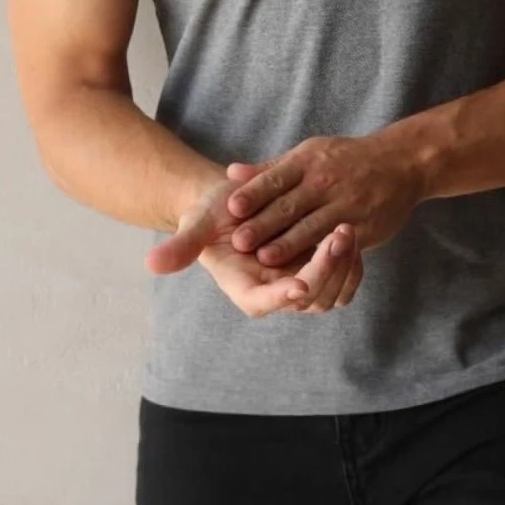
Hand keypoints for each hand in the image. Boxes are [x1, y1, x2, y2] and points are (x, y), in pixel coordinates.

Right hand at [145, 173, 361, 318]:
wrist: (238, 202)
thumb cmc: (212, 214)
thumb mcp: (195, 224)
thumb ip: (179, 247)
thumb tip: (150, 263)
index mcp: (246, 291)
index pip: (266, 303)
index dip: (283, 295)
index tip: (299, 283)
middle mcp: (276, 295)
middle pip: (310, 298)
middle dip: (326, 269)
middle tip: (338, 233)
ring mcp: (301, 286)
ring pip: (333, 293)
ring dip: (345, 264)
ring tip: (346, 227)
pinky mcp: (319, 273)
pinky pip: (345, 280)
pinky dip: (353, 261)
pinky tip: (351, 229)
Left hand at [221, 133, 425, 266]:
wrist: (401, 163)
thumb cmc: (345, 159)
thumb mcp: (309, 154)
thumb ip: (271, 169)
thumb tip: (231, 174)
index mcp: (308, 162)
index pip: (275, 178)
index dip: (253, 193)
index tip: (231, 208)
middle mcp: (326, 182)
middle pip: (290, 206)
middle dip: (264, 224)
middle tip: (238, 241)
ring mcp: (347, 204)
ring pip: (312, 228)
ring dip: (288, 244)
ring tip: (265, 259)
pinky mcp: (365, 227)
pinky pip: (340, 243)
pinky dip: (323, 255)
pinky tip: (306, 268)